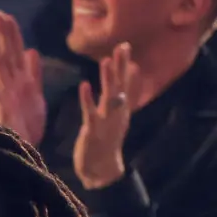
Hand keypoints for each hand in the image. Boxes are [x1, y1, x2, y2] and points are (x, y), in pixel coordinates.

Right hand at [0, 10, 46, 146]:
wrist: (27, 150)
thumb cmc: (31, 127)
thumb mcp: (37, 95)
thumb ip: (34, 74)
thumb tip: (32, 52)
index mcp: (21, 83)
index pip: (16, 54)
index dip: (13, 36)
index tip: (8, 18)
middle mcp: (11, 87)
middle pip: (7, 56)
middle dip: (3, 35)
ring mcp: (6, 96)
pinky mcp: (3, 107)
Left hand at [73, 43, 140, 189]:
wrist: (102, 171)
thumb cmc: (107, 143)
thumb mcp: (117, 119)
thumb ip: (124, 97)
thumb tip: (131, 78)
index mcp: (120, 111)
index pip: (125, 84)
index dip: (125, 66)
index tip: (125, 45)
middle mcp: (116, 114)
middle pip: (120, 87)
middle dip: (121, 67)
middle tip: (122, 46)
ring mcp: (105, 122)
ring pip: (109, 98)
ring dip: (108, 80)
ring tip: (106, 60)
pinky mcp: (93, 131)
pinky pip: (90, 112)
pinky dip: (88, 99)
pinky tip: (84, 85)